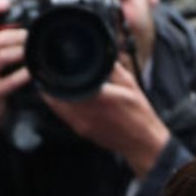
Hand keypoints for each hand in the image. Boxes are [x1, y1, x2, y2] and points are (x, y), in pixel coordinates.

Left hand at [44, 61, 170, 177]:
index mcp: (99, 97)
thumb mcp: (129, 83)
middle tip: (53, 74)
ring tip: (57, 85)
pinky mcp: (82, 131)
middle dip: (53, 84)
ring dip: (55, 96)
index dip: (56, 74)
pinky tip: (67, 99)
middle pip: (57, 96)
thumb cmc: (139, 114)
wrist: (142, 142)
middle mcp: (87, 112)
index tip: (55, 66)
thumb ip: (112, 68)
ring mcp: (82, 124)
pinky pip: (64, 116)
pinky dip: (61, 106)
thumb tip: (102, 53)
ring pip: (57, 107)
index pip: (67, 84)